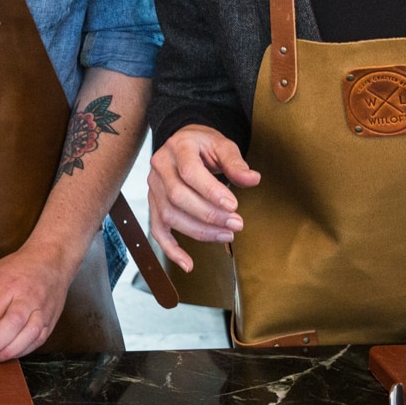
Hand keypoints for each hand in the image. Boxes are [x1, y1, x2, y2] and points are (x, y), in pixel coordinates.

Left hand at [0, 241, 75, 364]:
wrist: (51, 260)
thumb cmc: (14, 268)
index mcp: (8, 284)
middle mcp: (28, 298)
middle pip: (10, 326)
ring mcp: (42, 311)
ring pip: (27, 337)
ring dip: (5, 353)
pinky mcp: (50, 322)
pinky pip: (37, 342)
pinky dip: (20, 352)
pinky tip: (5, 355)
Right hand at [147, 125, 259, 270]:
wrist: (183, 141)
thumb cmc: (204, 144)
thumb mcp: (222, 145)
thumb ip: (235, 163)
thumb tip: (252, 179)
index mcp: (178, 147)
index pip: (190, 172)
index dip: (210, 191)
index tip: (233, 205)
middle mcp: (160, 167)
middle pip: (178, 196)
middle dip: (208, 214)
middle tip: (236, 224)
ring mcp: (153, 186)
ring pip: (168, 214)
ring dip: (198, 231)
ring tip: (225, 235)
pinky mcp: (154, 203)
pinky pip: (157, 229)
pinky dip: (170, 249)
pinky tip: (188, 263)